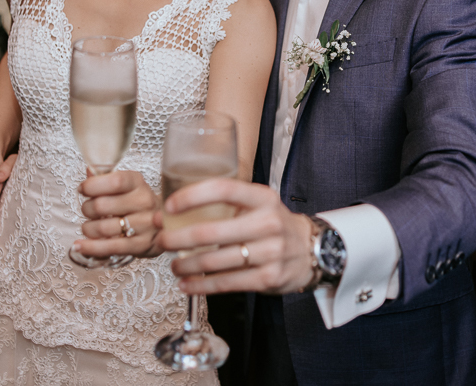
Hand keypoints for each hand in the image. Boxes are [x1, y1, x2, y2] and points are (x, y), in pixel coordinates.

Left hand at [73, 170, 162, 258]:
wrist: (162, 224)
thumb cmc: (135, 202)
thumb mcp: (124, 185)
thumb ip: (105, 177)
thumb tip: (89, 170)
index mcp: (138, 183)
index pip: (115, 181)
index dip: (93, 185)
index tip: (83, 189)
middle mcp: (144, 202)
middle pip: (102, 205)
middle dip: (87, 208)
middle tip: (89, 210)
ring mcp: (144, 225)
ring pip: (103, 228)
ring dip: (88, 228)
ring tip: (90, 226)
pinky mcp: (141, 245)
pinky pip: (110, 247)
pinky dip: (90, 247)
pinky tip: (79, 246)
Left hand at [158, 179, 314, 295]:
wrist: (313, 249)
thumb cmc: (274, 224)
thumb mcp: (258, 204)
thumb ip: (224, 206)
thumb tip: (171, 213)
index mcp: (262, 198)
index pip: (223, 189)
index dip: (192, 196)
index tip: (170, 206)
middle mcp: (268, 222)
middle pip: (211, 232)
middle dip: (177, 239)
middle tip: (162, 241)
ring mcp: (270, 252)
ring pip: (215, 261)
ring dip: (186, 265)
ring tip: (174, 266)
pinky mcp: (268, 278)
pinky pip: (226, 283)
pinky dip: (201, 285)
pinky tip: (187, 285)